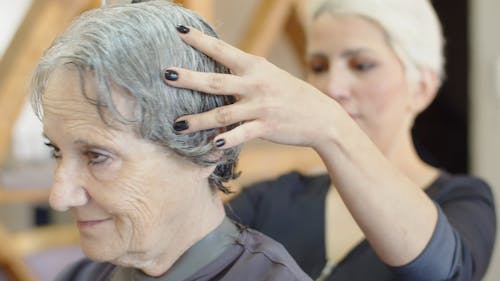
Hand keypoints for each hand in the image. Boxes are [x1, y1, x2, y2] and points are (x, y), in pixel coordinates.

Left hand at [163, 26, 343, 149]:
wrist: (320, 116)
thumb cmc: (290, 94)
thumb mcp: (269, 75)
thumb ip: (244, 73)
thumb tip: (217, 66)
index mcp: (255, 67)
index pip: (222, 51)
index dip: (200, 41)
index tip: (179, 30)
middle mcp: (255, 84)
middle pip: (215, 82)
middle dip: (189, 78)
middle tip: (166, 75)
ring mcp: (260, 107)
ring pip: (222, 113)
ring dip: (198, 119)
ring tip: (177, 124)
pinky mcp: (266, 127)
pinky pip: (241, 134)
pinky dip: (226, 139)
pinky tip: (211, 143)